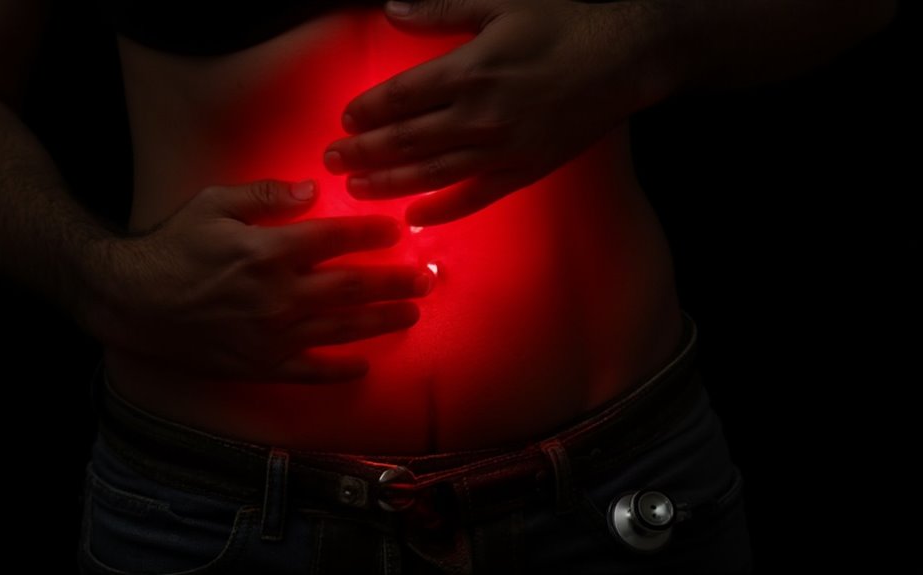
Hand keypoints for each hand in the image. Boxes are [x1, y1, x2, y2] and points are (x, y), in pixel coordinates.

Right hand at [82, 180, 432, 381]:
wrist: (132, 301)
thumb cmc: (173, 246)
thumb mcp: (214, 203)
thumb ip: (266, 194)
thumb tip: (312, 189)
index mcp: (270, 249)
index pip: (336, 239)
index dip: (372, 234)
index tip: (398, 231)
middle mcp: (280, 294)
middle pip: (352, 288)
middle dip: (395, 283)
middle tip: (427, 280)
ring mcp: (274, 334)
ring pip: (342, 330)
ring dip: (382, 322)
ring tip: (412, 315)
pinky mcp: (262, 364)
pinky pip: (310, 371)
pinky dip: (340, 370)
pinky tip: (365, 366)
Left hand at [324, 0, 671, 224]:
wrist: (623, 60)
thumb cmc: (561, 26)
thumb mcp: (499, 5)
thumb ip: (440, 11)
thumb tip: (390, 9)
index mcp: (467, 71)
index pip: (400, 97)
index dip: (367, 111)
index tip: (345, 122)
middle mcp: (478, 115)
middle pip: (405, 141)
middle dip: (363, 154)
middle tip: (332, 163)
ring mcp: (501, 149)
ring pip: (431, 174)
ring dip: (389, 185)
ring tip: (357, 191)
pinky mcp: (523, 171)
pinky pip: (474, 197)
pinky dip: (443, 210)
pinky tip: (416, 218)